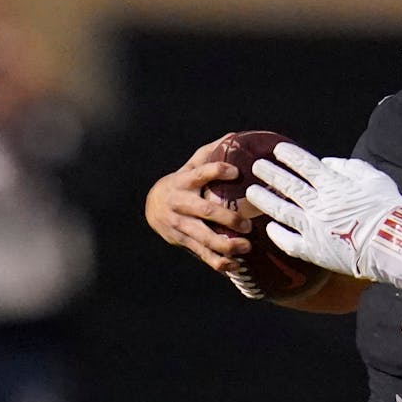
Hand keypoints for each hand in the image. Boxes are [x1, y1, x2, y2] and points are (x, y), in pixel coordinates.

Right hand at [144, 135, 252, 272]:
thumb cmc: (182, 183)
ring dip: (225, 244)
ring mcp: (180, 224)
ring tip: (246, 246)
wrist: (153, 207)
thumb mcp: (190, 166)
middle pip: (205, 210)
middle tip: (248, 224)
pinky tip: (235, 265)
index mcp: (184, 181)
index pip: (200, 172)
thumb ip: (210, 154)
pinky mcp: (182, 241)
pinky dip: (218, 262)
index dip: (216, 171)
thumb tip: (235, 136)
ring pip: (203, 237)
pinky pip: (201, 254)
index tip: (235, 171)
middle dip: (227, 218)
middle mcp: (180, 203)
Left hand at [246, 143, 401, 278]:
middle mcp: (317, 203)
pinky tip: (270, 228)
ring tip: (251, 192)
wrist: (389, 245)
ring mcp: (312, 227)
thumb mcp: (375, 179)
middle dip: (269, 173)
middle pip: (286, 184)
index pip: (304, 164)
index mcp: (333, 184)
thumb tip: (327, 162)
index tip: (277, 150)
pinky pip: (288, 241)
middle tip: (257, 167)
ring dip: (263, 199)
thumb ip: (350, 167)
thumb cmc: (388, 210)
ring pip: (280, 210)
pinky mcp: (312, 250)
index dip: (289, 155)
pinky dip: (277, 234)